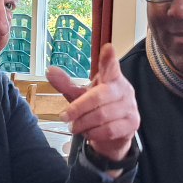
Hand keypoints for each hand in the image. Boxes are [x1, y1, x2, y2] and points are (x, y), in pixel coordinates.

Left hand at [46, 43, 138, 161]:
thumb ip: (66, 84)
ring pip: (102, 116)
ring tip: (75, 127)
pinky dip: (94, 134)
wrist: (114, 133)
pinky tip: (88, 134)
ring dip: (83, 124)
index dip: (109, 58)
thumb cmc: (96, 108)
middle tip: (64, 117)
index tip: (108, 48)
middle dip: (78, 108)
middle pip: (99, 97)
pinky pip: (109, 130)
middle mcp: (124, 89)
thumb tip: (49, 70)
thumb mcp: (80, 95)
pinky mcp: (132, 123)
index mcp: (111, 78)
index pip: (111, 66)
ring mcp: (130, 106)